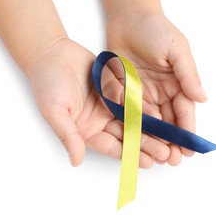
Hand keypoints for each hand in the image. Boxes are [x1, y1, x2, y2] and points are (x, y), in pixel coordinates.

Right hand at [26, 38, 154, 167]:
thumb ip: (68, 135)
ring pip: (132, 118)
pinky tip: (160, 113)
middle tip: (165, 153)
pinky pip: (132, 98)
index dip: (128, 155)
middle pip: (125, 134)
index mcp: (85, 130)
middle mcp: (99, 119)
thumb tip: (75, 161)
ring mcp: (108, 104)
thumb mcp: (54, 111)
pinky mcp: (114, 88)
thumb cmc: (47, 83)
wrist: (51, 53)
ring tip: (169, 137)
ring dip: (149, 128)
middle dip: (145, 144)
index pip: (110, 146)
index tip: (147, 162)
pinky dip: (144, 106)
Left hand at [105, 10, 206, 165]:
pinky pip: (127, 111)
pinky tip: (134, 139)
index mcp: (177, 84)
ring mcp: (141, 93)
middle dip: (169, 141)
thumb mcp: (177, 50)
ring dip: (150, 139)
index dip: (186, 131)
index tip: (189, 150)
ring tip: (154, 156)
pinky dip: (131, 126)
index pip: (183, 112)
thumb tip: (202, 98)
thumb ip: (188, 75)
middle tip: (171, 160)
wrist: (129, 19)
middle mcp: (160, 92)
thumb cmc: (156, 30)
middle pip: (166, 121)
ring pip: (147, 121)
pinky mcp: (124, 91)